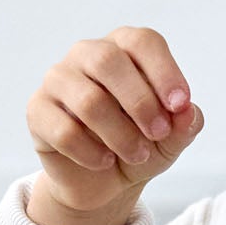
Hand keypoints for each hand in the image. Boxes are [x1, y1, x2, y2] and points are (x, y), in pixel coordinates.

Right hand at [26, 28, 204, 224]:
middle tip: (159, 134)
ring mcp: (57, 80)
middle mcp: (86, 54)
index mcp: (122, 47)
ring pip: (88, 100)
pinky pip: (63, 130)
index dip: (164, 71)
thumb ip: (184, 124)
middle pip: (109, 60)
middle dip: (140, 102)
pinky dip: (91, 153)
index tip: (180, 105)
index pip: (141, 41)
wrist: (103, 183)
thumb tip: (188, 113)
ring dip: (120, 134)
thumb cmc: (140, 145)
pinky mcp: (38, 111)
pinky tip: (105, 162)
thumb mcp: (171, 139)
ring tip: (137, 155)